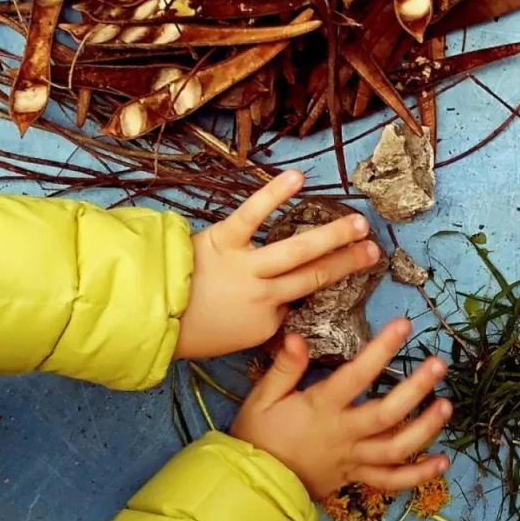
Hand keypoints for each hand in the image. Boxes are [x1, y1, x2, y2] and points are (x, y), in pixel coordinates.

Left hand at [175, 170, 380, 358]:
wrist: (144, 314)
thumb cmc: (184, 331)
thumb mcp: (229, 343)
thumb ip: (256, 323)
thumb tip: (274, 307)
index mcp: (263, 325)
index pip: (294, 305)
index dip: (305, 294)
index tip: (321, 282)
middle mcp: (263, 295)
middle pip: (314, 276)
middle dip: (348, 263)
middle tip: (375, 251)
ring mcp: (246, 266)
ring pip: (298, 250)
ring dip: (333, 235)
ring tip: (360, 224)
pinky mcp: (224, 240)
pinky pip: (254, 215)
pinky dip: (275, 194)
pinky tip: (298, 177)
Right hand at [230, 318, 450, 498]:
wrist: (253, 486)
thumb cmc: (258, 437)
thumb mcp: (262, 399)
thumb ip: (283, 369)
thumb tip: (297, 337)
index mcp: (321, 408)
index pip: (357, 375)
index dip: (382, 349)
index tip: (404, 326)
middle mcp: (343, 434)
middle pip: (387, 413)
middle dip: (416, 388)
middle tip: (438, 365)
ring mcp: (353, 459)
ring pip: (396, 448)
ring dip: (426, 428)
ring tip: (447, 406)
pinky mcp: (355, 477)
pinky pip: (390, 481)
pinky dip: (418, 476)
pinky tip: (442, 463)